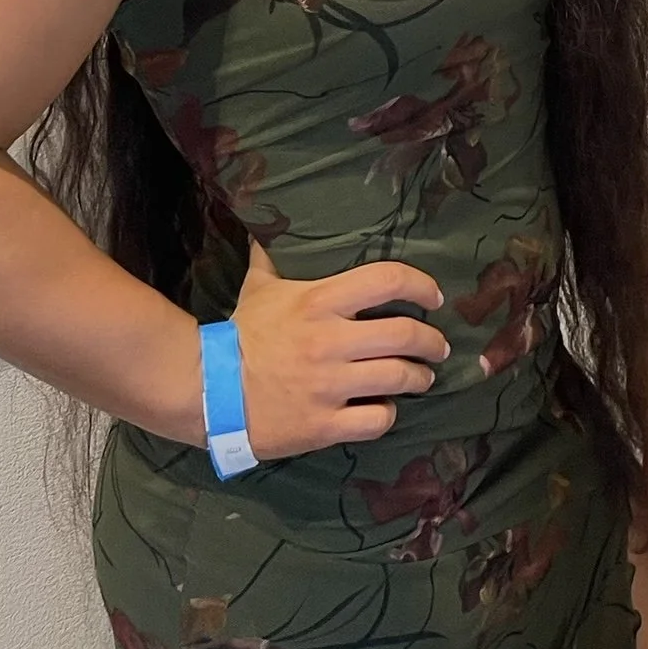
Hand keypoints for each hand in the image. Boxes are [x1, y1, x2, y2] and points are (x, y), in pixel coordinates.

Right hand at [230, 240, 448, 458]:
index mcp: (319, 301)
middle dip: (431, 342)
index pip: (386, 280)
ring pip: (397, 378)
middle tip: (438, 347)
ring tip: (422, 379)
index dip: (420, 285)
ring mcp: (329, 386)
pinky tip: (385, 410)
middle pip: (403, 334)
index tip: (435, 297)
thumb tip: (270, 223)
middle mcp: (331, 341)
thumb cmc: (240, 335)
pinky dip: (388, 415)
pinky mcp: (323, 426)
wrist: (208, 391)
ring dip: (419, 378)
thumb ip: (272, 255)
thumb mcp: (258, 286)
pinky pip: (375, 421)